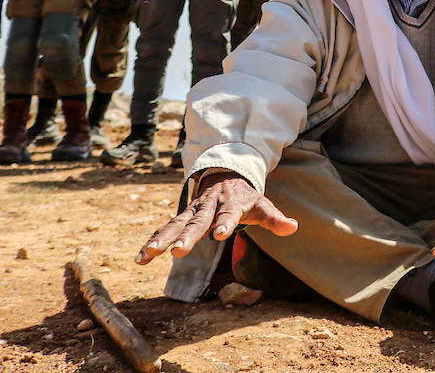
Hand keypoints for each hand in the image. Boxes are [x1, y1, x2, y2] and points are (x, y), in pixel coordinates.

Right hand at [135, 171, 296, 264]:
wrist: (227, 176)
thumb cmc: (246, 197)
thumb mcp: (262, 205)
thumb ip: (275, 218)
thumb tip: (294, 227)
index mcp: (231, 204)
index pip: (229, 215)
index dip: (225, 224)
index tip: (221, 235)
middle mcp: (209, 206)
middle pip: (198, 222)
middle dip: (187, 236)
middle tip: (178, 252)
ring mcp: (193, 211)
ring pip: (175, 224)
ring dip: (162, 239)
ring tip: (149, 255)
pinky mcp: (182, 217)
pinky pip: (164, 228)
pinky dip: (152, 241)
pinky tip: (140, 258)